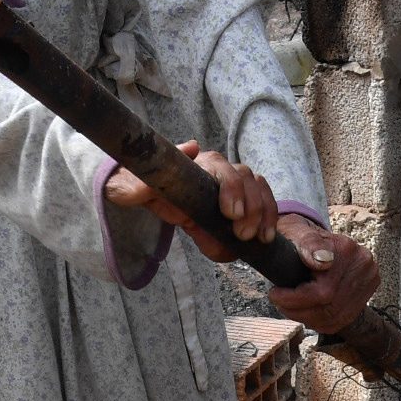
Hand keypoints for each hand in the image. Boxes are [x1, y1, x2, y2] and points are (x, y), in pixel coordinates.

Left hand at [103, 141, 277, 261]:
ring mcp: (234, 182)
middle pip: (246, 178)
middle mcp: (220, 167)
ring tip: (259, 238)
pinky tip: (266, 239)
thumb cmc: (142, 189)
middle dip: (250, 207)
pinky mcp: (242, 199)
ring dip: (263, 214)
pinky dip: (269, 219)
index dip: (231, 188)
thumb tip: (163, 170)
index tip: (231, 213)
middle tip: (242, 234)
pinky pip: (263, 202)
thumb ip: (139, 186)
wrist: (152, 196)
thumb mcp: (132, 190)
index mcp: (197, 162)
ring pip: (259, 188)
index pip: (221, 167)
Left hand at [269, 215, 379, 335]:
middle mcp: (364, 266)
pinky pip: (342, 320)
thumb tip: (321, 262)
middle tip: (278, 303)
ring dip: (307, 318)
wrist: (313, 238)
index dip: (295, 298)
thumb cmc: (298, 236)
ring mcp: (368, 281)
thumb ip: (308, 243)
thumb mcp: (296, 232)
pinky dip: (320, 321)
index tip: (274, 293)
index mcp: (347, 249)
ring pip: (335, 318)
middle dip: (298, 311)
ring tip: (289, 308)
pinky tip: (305, 312)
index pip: (323, 290)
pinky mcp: (366, 295)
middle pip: (330, 308)